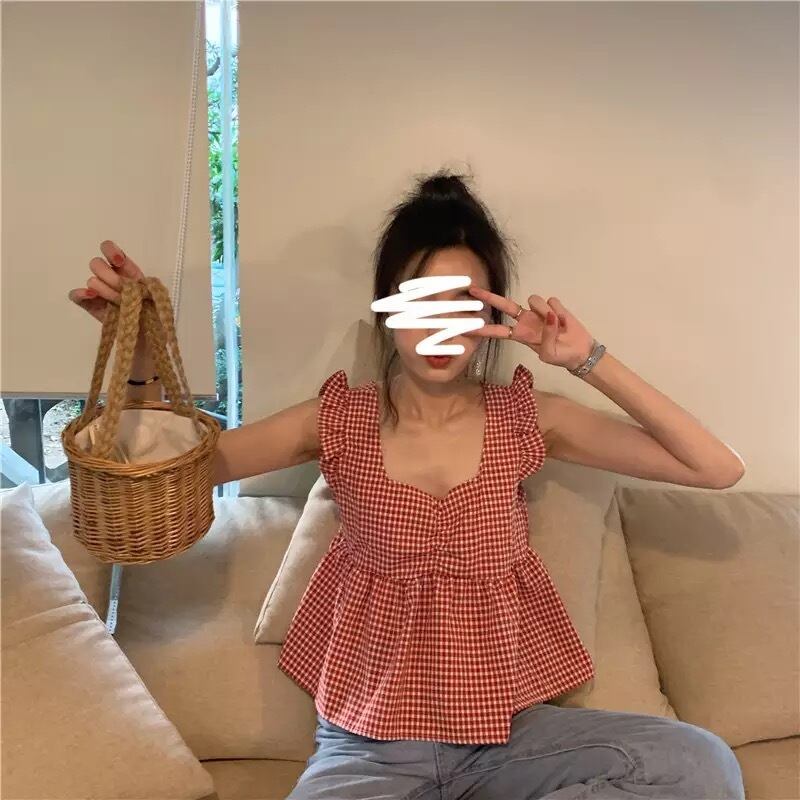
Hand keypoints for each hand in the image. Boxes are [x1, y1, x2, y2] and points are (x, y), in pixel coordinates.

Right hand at [68, 240, 146, 344]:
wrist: (148, 341)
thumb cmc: (155, 318)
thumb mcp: (156, 299)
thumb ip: (144, 286)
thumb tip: (128, 282)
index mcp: (127, 272)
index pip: (111, 252)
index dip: (111, 252)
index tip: (119, 261)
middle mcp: (111, 279)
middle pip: (97, 264)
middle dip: (110, 276)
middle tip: (122, 290)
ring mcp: (99, 293)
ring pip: (92, 280)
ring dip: (105, 290)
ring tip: (117, 302)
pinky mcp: (91, 307)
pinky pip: (77, 296)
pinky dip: (80, 294)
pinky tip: (91, 296)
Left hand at [466, 287, 593, 370]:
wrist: (580, 352)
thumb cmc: (561, 356)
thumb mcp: (549, 355)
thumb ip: (546, 336)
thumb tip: (548, 315)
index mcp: (521, 335)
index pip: (498, 331)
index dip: (483, 329)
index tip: (467, 327)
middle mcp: (526, 321)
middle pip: (504, 305)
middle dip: (488, 297)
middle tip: (473, 290)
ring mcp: (538, 312)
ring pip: (535, 300)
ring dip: (546, 311)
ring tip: (558, 326)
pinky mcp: (553, 305)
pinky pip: (552, 301)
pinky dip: (560, 312)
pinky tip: (565, 322)